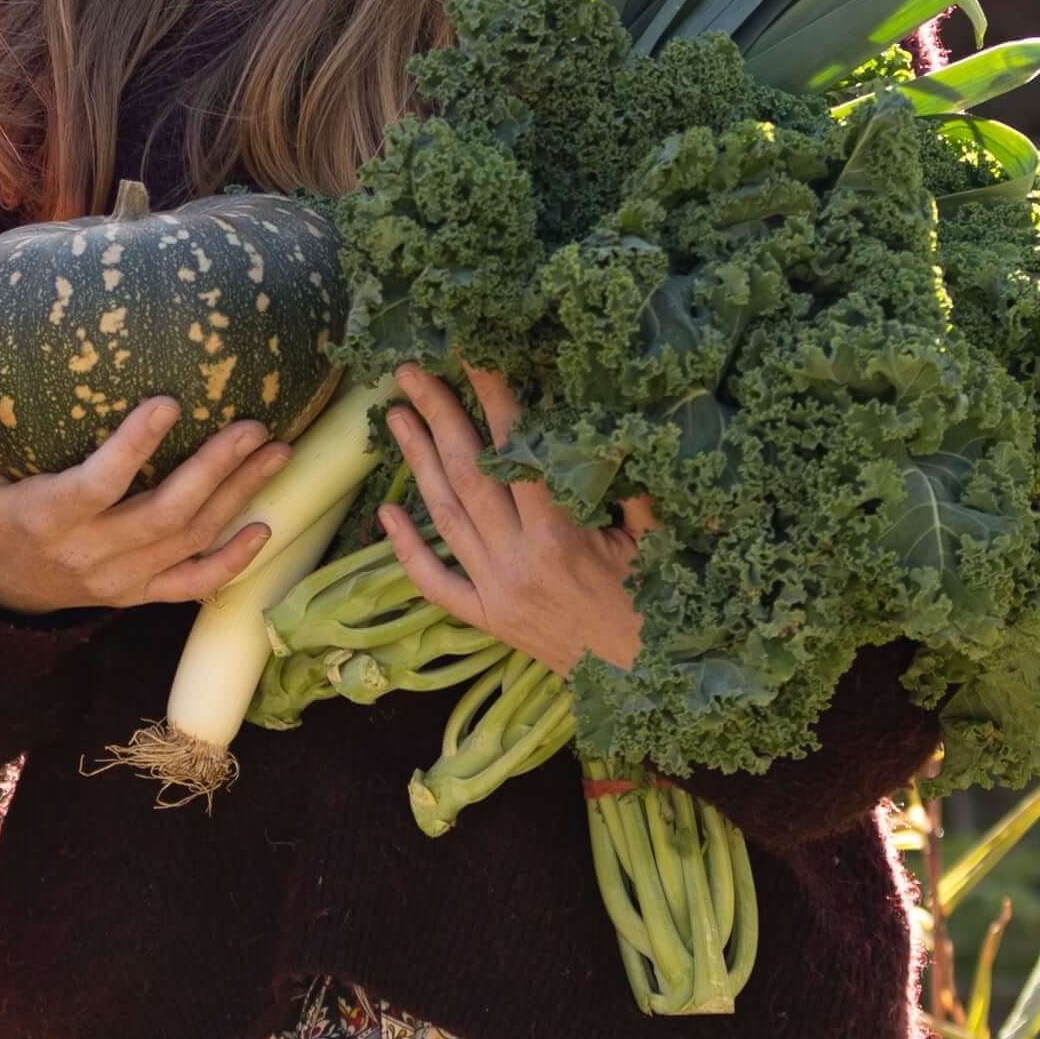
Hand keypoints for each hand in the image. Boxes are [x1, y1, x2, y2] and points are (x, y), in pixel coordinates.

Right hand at [0, 397, 289, 616]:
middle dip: (215, 469)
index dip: (135, 447)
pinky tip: (265, 527)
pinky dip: (233, 562)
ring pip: (191, 540)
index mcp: (49, 517)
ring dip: (238, 496)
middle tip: (254, 424)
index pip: (99, 484)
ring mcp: (123, 578)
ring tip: (277, 452)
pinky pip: (194, 585)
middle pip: (165, 514)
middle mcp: (92, 552)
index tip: (169, 402)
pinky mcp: (142, 594)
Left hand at [378, 363, 651, 679]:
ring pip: (446, 516)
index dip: (493, 400)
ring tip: (396, 417)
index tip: (472, 356)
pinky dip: (408, 548)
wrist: (639, 682)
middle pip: (468, 475)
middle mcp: (517, 561)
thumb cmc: (653, 606)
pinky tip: (385, 514)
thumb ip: (628, 483)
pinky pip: (435, 582)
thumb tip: (612, 422)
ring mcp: (494, 590)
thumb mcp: (652, 541)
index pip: (518, 453)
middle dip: (438, 417)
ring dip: (417, 463)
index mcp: (560, 537)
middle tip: (410, 373)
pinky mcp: (485, 617)